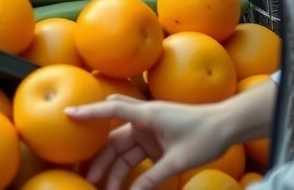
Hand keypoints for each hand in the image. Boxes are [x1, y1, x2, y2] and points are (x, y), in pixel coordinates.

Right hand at [67, 97, 228, 189]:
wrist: (225, 125)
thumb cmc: (204, 135)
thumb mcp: (179, 160)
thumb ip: (154, 177)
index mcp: (146, 115)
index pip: (111, 111)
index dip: (89, 113)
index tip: (68, 113)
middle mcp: (143, 119)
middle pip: (113, 136)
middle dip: (98, 155)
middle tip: (84, 173)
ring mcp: (148, 129)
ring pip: (122, 147)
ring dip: (112, 166)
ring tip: (100, 185)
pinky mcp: (155, 138)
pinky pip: (134, 152)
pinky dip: (126, 167)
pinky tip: (119, 182)